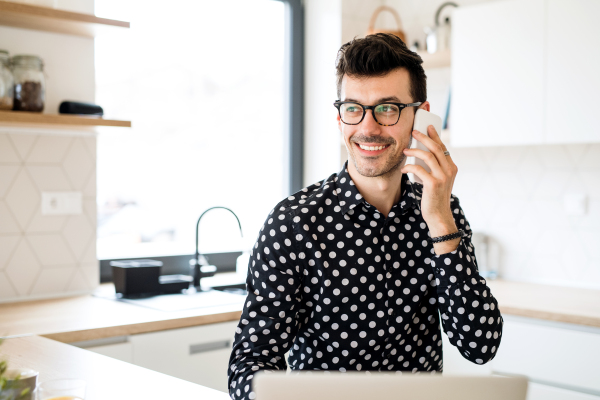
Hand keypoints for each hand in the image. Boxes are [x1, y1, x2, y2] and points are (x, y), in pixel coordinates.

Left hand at [401, 125, 458, 244]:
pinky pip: (419, 169)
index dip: (435, 136)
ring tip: (405, 150)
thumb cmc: (435, 197)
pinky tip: (404, 168)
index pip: (443, 147)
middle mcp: (449, 170)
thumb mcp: (438, 180)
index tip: (428, 127)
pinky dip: (409, 166)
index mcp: (452, 168)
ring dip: (414, 151)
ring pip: (428, 156)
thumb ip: (434, 168)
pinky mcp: (433, 184)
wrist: (438, 215)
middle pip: (436, 148)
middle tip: (414, 131)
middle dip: (424, 137)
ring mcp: (442, 177)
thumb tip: (420, 153)